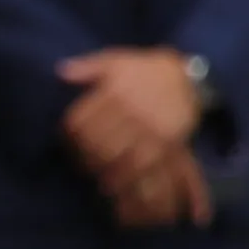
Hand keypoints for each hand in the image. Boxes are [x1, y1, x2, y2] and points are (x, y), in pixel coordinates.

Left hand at [57, 49, 211, 228]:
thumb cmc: (144, 71)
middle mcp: (133, 111)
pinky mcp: (170, 143)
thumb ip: (88, 67)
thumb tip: (62, 72)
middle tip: (80, 165)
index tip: (66, 141)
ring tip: (99, 181)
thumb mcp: (116, 61)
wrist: (186, 76)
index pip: (81, 121)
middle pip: (99, 144)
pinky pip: (148, 167)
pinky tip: (122, 187)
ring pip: (122, 160)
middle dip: (85, 158)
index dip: (68, 135)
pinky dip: (133, 180)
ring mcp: (152, 129)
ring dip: (107, 174)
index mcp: (115, 92)